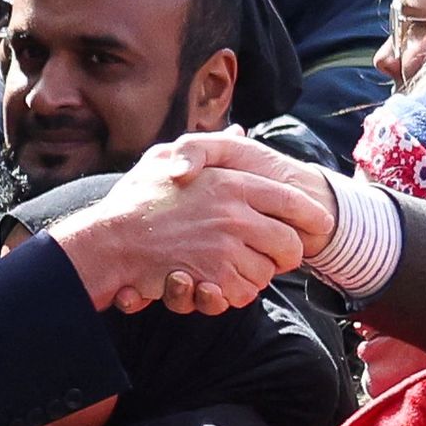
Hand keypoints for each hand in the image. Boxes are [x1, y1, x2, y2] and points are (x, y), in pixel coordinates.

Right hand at [51, 131, 335, 314]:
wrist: (109, 239)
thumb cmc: (135, 200)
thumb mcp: (170, 158)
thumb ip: (209, 147)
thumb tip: (239, 132)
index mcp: (232, 182)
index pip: (294, 202)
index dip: (311, 218)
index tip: (316, 227)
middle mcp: (236, 214)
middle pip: (291, 244)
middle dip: (287, 255)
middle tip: (274, 257)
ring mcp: (226, 248)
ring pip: (268, 272)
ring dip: (256, 276)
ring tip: (236, 268)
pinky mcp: (214, 277)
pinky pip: (245, 293)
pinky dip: (235, 294)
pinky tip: (219, 284)